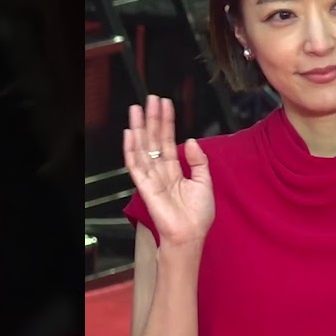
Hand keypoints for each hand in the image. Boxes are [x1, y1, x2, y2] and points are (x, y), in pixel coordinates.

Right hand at [123, 95, 214, 247]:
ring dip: (139, 128)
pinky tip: (130, 134)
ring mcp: (151, 178)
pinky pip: (135, 166)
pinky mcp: (145, 187)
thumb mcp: (205, 182)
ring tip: (137, 109)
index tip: (165, 104)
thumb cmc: (198, 216)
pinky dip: (131, 150)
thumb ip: (198, 161)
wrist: (191, 236)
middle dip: (151, 119)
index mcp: (174, 170)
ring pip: (142, 148)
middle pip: (153, 140)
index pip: (168, 140)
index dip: (166, 122)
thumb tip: (190, 140)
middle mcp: (160, 171)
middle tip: (150, 99)